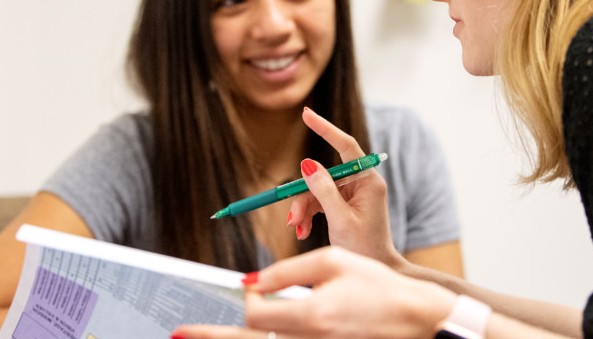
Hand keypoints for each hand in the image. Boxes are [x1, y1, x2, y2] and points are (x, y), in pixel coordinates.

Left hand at [173, 247, 455, 338]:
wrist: (414, 320)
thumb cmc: (376, 286)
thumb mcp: (333, 262)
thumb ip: (288, 270)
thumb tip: (248, 282)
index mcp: (312, 318)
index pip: (254, 315)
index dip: (248, 298)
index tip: (255, 287)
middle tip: (178, 334)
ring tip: (196, 338)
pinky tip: (245, 335)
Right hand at [288, 108, 402, 266]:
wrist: (376, 269)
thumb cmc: (365, 247)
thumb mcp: (340, 219)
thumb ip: (323, 190)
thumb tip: (308, 163)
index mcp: (368, 180)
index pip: (346, 145)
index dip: (325, 128)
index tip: (306, 113)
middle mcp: (361, 182)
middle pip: (323, 175)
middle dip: (304, 196)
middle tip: (292, 218)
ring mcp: (352, 193)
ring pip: (317, 189)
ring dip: (303, 209)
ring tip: (298, 230)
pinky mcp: (344, 204)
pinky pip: (319, 200)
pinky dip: (308, 214)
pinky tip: (302, 231)